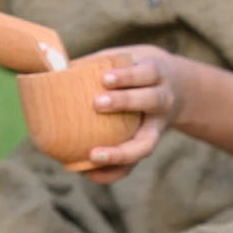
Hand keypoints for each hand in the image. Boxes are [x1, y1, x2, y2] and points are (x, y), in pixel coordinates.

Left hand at [83, 45, 185, 183]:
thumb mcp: (127, 59)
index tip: (104, 78)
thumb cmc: (136, 71)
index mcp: (156, 74)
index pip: (146, 73)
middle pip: (151, 101)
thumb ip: (97, 63)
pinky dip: (113, 172)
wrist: (178, 88)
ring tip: (93, 155)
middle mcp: (163, 101)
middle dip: (125, 102)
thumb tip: (54, 67)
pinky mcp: (147, 145)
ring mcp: (158, 126)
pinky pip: (134, 164)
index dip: (127, 76)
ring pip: (146, 142)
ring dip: (121, 152)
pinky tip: (89, 173)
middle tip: (97, 104)